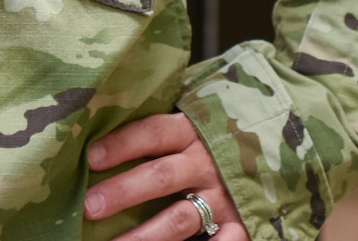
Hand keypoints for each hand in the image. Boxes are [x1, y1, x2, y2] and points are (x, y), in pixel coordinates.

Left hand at [84, 112, 247, 239]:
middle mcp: (206, 162)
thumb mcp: (185, 128)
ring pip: (180, 217)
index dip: (122, 144)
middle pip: (161, 176)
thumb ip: (151, 137)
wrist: (267, 146)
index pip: (152, 133)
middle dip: (124, 192)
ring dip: (146, 235)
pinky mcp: (240, 221)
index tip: (90, 158)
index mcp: (190, 131)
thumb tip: (93, 149)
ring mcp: (223, 195)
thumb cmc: (207, 140)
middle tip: (89, 206)